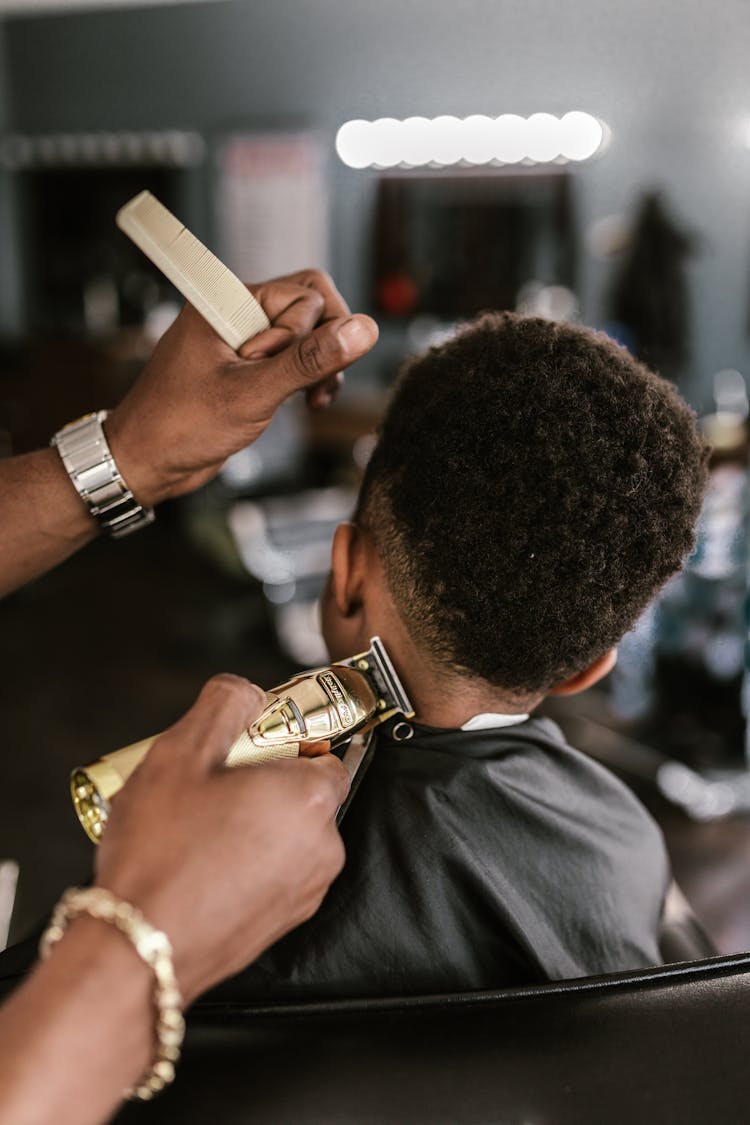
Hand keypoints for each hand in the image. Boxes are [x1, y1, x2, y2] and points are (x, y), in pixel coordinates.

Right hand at [94, 674, 349, 1002]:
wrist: (138, 949)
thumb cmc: (162, 854)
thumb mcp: (182, 752)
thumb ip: (224, 703)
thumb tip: (246, 690)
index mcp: (310, 799)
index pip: (327, 750)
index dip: (286, 741)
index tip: (250, 744)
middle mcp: (322, 848)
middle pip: (304, 793)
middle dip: (263, 783)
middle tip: (211, 784)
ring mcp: (305, 892)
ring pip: (287, 835)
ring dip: (253, 824)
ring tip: (196, 827)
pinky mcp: (282, 924)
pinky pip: (274, 874)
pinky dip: (247, 862)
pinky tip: (200, 862)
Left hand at [104, 269, 378, 505]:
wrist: (145, 462)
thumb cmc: (181, 426)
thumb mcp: (253, 394)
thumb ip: (309, 360)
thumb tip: (363, 329)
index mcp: (227, 300)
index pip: (306, 292)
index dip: (308, 334)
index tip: (277, 372)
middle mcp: (237, 312)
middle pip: (312, 307)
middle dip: (324, 347)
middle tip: (313, 387)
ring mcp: (244, 339)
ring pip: (308, 334)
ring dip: (319, 366)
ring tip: (311, 400)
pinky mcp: (249, 365)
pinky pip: (294, 357)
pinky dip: (306, 378)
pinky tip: (306, 403)